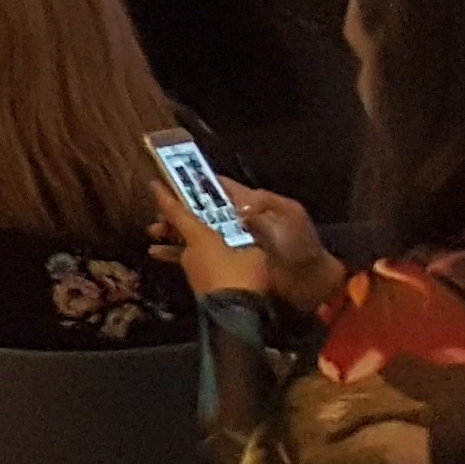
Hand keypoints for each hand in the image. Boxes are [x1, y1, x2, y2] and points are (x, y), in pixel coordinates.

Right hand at [155, 172, 337, 309]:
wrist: (311, 285)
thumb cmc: (300, 245)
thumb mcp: (288, 214)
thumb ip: (260, 202)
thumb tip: (229, 199)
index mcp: (251, 205)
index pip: (218, 188)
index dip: (195, 183)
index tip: (169, 178)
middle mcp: (235, 223)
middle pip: (199, 211)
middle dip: (176, 209)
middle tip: (156, 212)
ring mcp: (227, 246)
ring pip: (192, 233)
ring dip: (171, 231)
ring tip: (153, 232)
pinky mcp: (223, 267)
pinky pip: (193, 258)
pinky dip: (174, 255)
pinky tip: (157, 253)